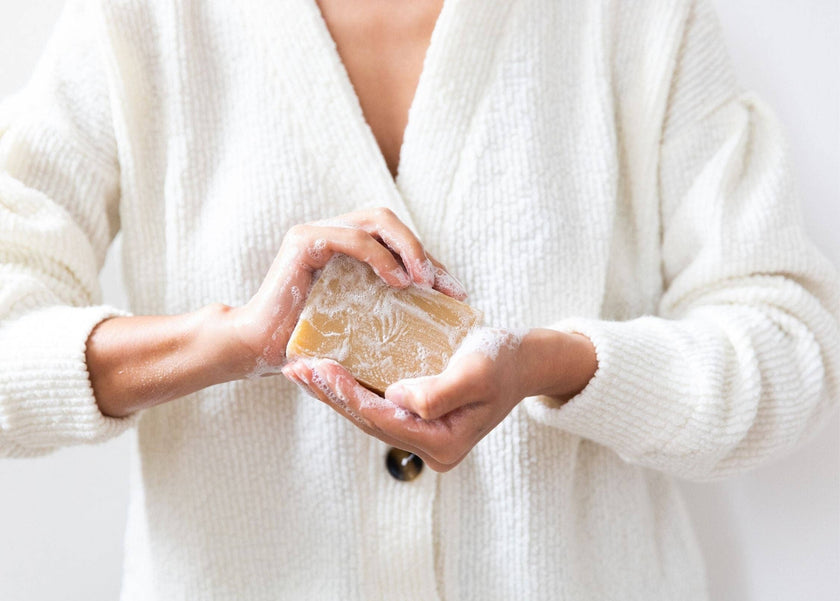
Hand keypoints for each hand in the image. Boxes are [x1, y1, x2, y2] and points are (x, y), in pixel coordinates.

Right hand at [225, 207, 466, 377]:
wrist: (257, 350)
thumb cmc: (307, 344)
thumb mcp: (359, 325)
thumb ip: (387, 311)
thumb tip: (439, 321)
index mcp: (346, 250)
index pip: (396, 242)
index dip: (429, 262)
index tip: (455, 294)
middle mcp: (333, 234)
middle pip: (389, 222)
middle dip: (422, 250)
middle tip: (444, 287)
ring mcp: (318, 234)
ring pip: (377, 220)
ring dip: (409, 248)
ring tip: (425, 282)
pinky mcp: (305, 241)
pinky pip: (355, 238)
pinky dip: (382, 256)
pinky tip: (399, 282)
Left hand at [281, 328, 596, 471]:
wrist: (524, 360)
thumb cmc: (503, 361)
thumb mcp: (477, 373)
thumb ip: (439, 393)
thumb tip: (397, 399)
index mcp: (443, 444)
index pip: (384, 420)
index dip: (348, 396)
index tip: (319, 369)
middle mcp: (430, 446)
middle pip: (369, 420)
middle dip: (330, 395)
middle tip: (295, 368)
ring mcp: (423, 433)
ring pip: (368, 413)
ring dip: (333, 392)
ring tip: (301, 370)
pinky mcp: (417, 417)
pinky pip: (377, 404)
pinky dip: (351, 387)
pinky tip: (328, 372)